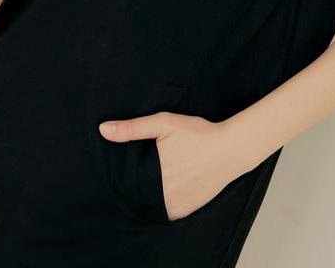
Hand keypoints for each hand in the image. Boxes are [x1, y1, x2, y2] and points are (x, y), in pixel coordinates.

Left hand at [98, 112, 240, 220]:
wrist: (231, 149)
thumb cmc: (198, 134)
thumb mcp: (164, 123)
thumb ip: (132, 128)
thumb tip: (103, 130)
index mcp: (152, 176)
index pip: (127, 183)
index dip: (128, 175)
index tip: (136, 163)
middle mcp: (162, 196)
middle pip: (139, 194)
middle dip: (141, 183)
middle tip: (154, 166)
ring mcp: (175, 207)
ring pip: (152, 204)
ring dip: (152, 195)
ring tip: (163, 174)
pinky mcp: (186, 211)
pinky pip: (167, 211)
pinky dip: (165, 201)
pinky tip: (173, 184)